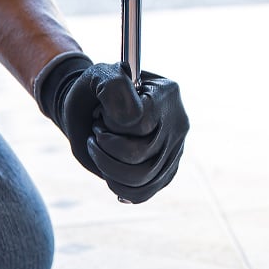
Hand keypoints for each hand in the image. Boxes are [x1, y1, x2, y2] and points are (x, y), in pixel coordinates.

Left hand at [35, 55, 189, 202]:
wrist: (90, 108)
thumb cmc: (94, 91)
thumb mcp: (97, 76)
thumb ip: (114, 86)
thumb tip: (132, 119)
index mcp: (166, 92)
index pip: (139, 123)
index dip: (110, 123)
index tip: (100, 113)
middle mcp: (178, 121)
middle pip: (140, 154)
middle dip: (105, 147)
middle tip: (97, 132)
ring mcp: (175, 148)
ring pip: (143, 178)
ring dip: (108, 167)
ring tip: (100, 151)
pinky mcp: (167, 170)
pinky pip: (145, 191)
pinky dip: (120, 187)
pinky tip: (110, 174)